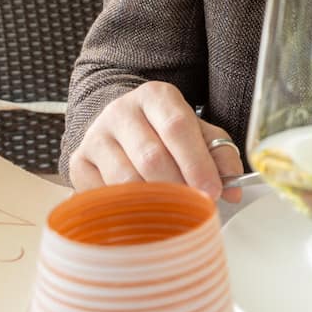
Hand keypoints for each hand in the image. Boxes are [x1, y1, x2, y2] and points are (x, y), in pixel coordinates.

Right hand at [68, 81, 244, 202]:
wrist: (118, 123)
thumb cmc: (162, 131)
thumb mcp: (195, 130)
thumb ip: (217, 152)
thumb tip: (233, 187)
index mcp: (155, 96)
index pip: (177, 127)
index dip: (197, 162)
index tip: (214, 191)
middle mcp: (121, 111)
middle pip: (151, 156)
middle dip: (178, 188)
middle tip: (195, 208)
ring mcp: (95, 136)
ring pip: (125, 180)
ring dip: (152, 203)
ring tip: (172, 214)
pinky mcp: (78, 162)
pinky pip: (102, 195)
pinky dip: (124, 211)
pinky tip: (141, 215)